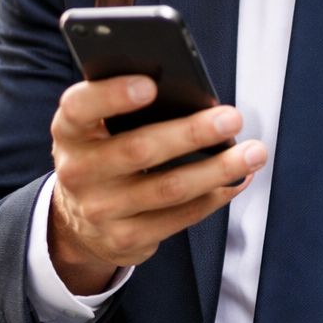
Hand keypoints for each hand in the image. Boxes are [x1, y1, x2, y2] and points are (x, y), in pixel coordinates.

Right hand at [49, 74, 266, 293]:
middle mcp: (79, 172)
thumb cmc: (102, 154)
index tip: (151, 84)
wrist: (79, 221)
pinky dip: (216, 196)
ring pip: (169, 188)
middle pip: (139, 149)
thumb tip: (186, 89)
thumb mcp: (96, 128)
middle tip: (231, 118)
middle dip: (191, 132)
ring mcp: (102, 210)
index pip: (80, 108)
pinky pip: (181, 217)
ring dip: (218, 169)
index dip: (112, 95)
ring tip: (253, 153)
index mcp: (70, 132)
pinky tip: (238, 179)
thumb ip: (124, 106)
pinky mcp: (127, 238)